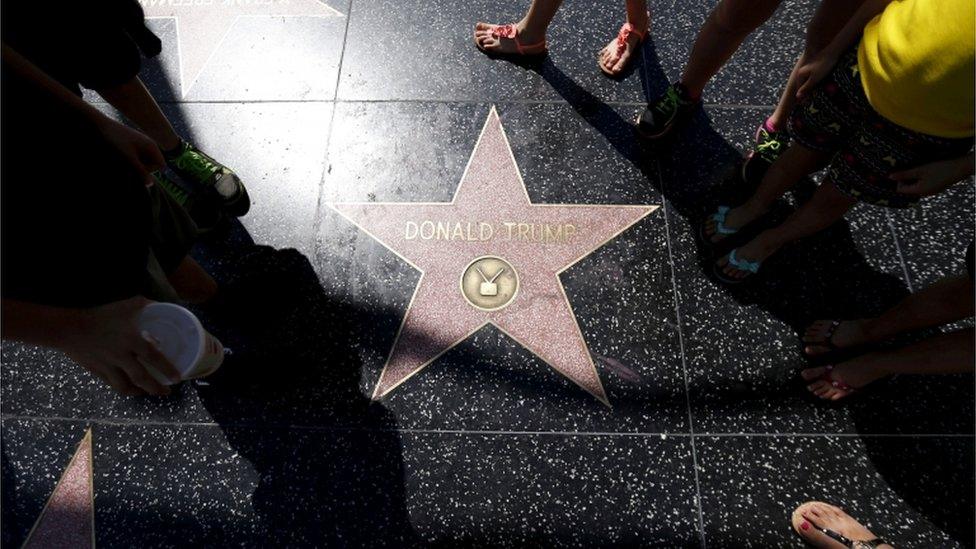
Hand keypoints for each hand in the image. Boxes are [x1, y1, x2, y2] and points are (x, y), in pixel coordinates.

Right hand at [59, 297, 180, 395]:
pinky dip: (122, 388)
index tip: (178, 378)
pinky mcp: (96, 371)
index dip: (167, 369)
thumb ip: (144, 305)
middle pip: (142, 378)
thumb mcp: (126, 305)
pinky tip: (127, 388)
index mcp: (132, 341)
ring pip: (125, 386)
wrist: (68, 328)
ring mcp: (108, 366)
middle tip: (167, 392)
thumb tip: (159, 305)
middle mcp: (122, 357)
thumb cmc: (100, 315)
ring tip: (147, 393)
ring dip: (139, 392)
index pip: (154, 358)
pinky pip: (111, 384)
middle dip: (156, 388)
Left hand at [95, 118, 164, 187]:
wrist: (104, 126)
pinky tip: (124, 154)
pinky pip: (140, 156)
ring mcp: (144, 144)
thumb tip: (150, 185)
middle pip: (154, 163)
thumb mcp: (129, 158)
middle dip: (144, 166)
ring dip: (137, 163)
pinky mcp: (136, 144)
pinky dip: (133, 158)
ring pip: (146, 160)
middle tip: (129, 163)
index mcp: (152, 146)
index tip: (138, 167)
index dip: (151, 170)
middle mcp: (151, 144)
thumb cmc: (117, 140)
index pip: (161, 165)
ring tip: (125, 158)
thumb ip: (141, 170)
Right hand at [795, 49, 840, 100]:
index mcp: (800, 74)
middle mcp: (802, 71)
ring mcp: (808, 69)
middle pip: (802, 85)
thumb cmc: (824, 65)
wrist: (833, 52)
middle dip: (805, 94)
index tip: (805, 106)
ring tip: (813, 96)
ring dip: (809, 89)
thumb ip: (806, 88)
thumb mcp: (815, 79)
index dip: (802, 98)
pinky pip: (813, 78)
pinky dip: (814, 84)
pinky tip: (818, 86)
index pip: (799, 89)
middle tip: (808, 103)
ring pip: (807, 82)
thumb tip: (797, 96)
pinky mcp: (815, 67)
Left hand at [890, 156, 973, 196]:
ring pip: (916, 186)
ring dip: (913, 178)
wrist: (960, 168)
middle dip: (906, 179)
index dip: (899, 180)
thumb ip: (905, 174)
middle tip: (908, 168)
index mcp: (919, 191)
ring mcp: (930, 191)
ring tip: (916, 168)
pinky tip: (925, 171)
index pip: (900, 189)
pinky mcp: (935, 187)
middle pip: (908, 189)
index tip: (902, 171)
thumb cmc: (939, 169)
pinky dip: (921, 179)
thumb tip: (890, 177)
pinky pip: (923, 185)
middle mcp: (924, 194)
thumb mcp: (920, 170)